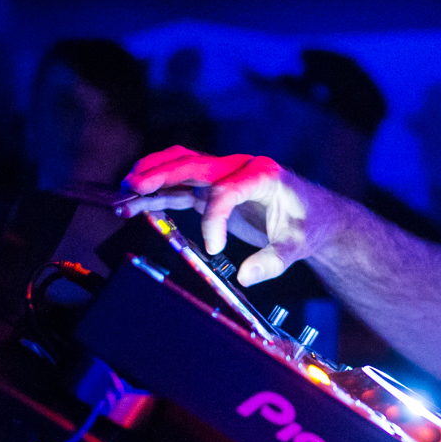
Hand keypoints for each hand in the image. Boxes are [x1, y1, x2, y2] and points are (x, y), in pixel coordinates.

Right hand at [118, 146, 326, 285]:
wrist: (317, 214)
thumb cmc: (309, 223)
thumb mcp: (299, 244)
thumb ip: (275, 260)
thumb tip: (248, 276)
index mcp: (263, 175)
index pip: (227, 189)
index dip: (215, 219)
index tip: (215, 249)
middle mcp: (239, 168)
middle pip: (194, 164)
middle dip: (161, 174)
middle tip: (133, 187)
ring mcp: (224, 176)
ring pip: (181, 169)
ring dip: (152, 178)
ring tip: (123, 192)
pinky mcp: (214, 189)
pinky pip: (181, 186)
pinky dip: (158, 192)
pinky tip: (135, 202)